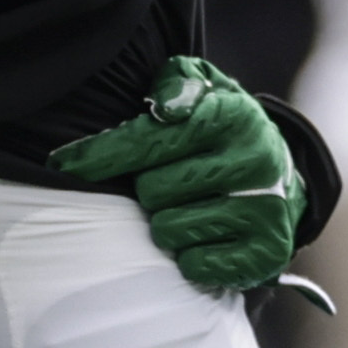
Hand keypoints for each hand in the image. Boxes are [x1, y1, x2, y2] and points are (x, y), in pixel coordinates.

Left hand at [52, 58, 307, 292]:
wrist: (285, 175)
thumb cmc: (223, 128)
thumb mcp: (205, 88)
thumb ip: (175, 82)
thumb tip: (164, 106)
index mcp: (233, 115)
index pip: (148, 140)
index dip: (100, 155)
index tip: (62, 165)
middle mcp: (253, 161)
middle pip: (152, 191)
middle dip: (147, 189)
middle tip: (168, 182)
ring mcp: (263, 209)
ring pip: (168, 230)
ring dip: (165, 223)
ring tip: (187, 207)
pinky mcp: (266, 252)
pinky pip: (194, 265)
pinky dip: (189, 256)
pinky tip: (204, 236)